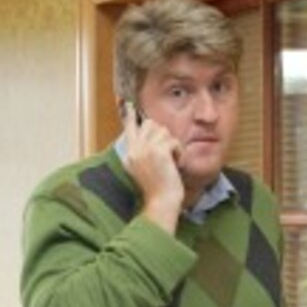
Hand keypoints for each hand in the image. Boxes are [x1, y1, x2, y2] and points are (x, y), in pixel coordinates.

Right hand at [123, 103, 184, 233]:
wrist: (162, 202)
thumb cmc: (158, 189)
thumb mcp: (145, 169)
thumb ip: (143, 152)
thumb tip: (151, 134)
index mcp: (129, 154)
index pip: (128, 128)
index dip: (130, 116)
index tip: (127, 103)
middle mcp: (134, 150)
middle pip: (150, 124)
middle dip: (163, 134)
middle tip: (167, 152)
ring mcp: (144, 150)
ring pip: (163, 131)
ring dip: (172, 145)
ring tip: (172, 161)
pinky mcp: (158, 152)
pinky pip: (173, 141)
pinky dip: (179, 152)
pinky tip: (177, 165)